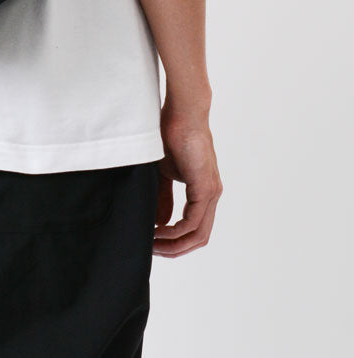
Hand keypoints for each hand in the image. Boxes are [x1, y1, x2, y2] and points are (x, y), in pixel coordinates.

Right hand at [153, 98, 222, 257]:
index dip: (174, 241)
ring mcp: (211, 192)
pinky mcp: (205, 187)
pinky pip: (192, 222)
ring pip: (198, 235)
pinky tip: (158, 231)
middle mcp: (212, 195)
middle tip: (151, 251)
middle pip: (198, 238)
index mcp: (203, 191)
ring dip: (174, 245)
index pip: (194, 228)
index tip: (152, 242)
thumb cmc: (170, 135)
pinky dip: (175, 232)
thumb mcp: (163, 172)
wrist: (181, 112)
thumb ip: (163, 198)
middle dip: (174, 250)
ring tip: (152, 245)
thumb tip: (161, 223)